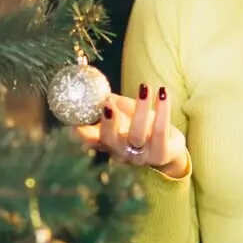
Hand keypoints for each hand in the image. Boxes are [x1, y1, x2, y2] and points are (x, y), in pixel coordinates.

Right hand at [72, 83, 188, 177]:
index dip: (81, 132)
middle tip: (107, 103)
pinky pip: (161, 131)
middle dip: (107, 122)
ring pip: (137, 134)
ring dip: (140, 108)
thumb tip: (99, 90)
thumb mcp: (124, 116)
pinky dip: (163, 110)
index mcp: (109, 142)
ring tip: (144, 87)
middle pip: (110, 139)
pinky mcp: (161, 154)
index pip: (90, 139)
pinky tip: (162, 92)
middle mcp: (121, 151)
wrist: (170, 150)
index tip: (73, 123)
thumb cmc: (142, 127)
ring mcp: (141, 156)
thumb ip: (111, 104)